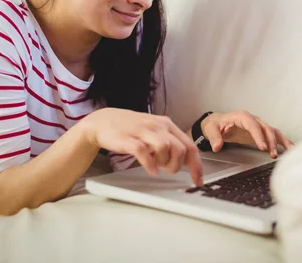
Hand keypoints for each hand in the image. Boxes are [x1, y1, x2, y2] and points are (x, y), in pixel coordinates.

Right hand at [82, 108, 202, 185]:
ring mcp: (143, 131)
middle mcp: (158, 126)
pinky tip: (151, 170)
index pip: (190, 145)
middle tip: (168, 169)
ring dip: (164, 163)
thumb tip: (185, 161)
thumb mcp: (155, 132)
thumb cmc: (131, 129)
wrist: (103, 121)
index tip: (198, 180)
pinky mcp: (129, 139)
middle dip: (178, 165)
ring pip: (165, 148)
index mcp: (167, 125)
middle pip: (180, 149)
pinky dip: (150, 164)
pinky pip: (143, 152)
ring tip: (157, 165)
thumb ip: (170, 143)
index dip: (196, 165)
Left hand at [200, 111, 293, 158]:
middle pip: (266, 128)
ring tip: (288, 151)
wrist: (218, 123)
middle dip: (271, 141)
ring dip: (280, 141)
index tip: (263, 147)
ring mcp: (258, 125)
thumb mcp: (211, 129)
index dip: (259, 136)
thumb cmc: (216, 124)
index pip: (253, 126)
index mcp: (242, 117)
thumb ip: (214, 138)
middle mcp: (253, 119)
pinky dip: (282, 141)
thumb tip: (217, 146)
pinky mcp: (260, 132)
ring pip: (273, 131)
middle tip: (272, 154)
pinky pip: (273, 136)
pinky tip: (290, 148)